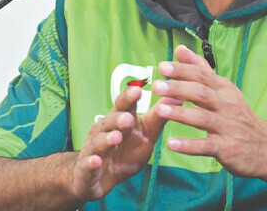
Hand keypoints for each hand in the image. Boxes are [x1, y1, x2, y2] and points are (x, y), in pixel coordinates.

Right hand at [70, 85, 180, 202]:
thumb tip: (178, 95)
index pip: (123, 105)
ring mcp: (93, 149)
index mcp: (118, 119)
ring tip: (117, 137)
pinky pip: (88, 165)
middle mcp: (103, 130)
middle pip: (110, 121)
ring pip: (99, 141)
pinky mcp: (87, 169)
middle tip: (129, 117)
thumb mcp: (146, 134)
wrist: (96, 178)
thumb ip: (159, 117)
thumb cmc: (124, 152)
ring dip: (107, 139)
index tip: (138, 89)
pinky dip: (91, 163)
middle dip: (119, 118)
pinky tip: (96, 161)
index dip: (128, 97)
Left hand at [152, 45, 266, 177]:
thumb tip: (180, 49)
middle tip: (157, 86)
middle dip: (178, 88)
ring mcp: (227, 127)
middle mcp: (226, 105)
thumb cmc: (239, 116)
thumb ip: (201, 69)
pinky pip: (206, 146)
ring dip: (181, 113)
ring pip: (202, 118)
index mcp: (224, 89)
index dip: (182, 70)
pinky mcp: (227, 148)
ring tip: (160, 109)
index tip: (163, 66)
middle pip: (201, 93)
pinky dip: (188, 145)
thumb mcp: (224, 90)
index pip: (202, 75)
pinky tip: (171, 143)